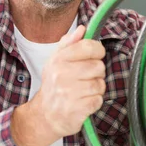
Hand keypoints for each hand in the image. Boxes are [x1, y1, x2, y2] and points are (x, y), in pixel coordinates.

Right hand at [12, 25, 106, 145]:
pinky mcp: (77, 109)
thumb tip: (82, 29)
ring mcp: (69, 93)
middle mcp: (62, 75)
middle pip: (98, 66)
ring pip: (100, 84)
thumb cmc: (53, 86)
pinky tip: (83, 102)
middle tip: (86, 78)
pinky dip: (94, 102)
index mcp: (58, 60)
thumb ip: (69, 43)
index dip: (97, 50)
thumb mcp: (55, 61)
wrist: (44, 116)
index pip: (88, 47)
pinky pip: (98, 100)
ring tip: (84, 91)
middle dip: (96, 73)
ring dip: (96, 89)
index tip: (95, 55)